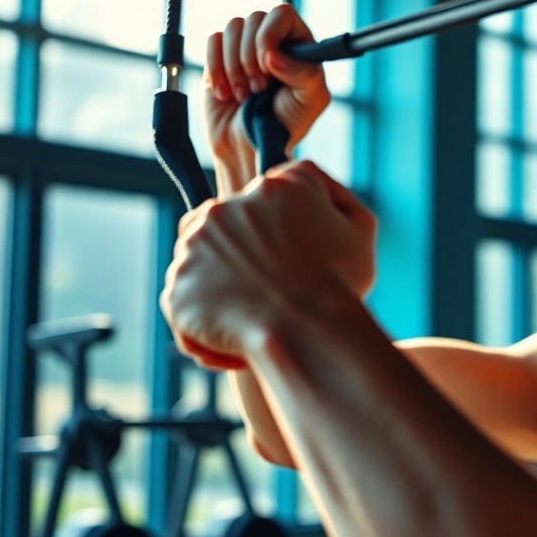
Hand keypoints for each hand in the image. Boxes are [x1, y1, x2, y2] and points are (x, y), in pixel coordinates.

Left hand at [161, 160, 376, 369]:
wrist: (309, 331)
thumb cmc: (339, 283)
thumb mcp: (358, 225)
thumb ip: (333, 194)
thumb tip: (309, 187)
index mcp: (269, 189)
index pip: (262, 198)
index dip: (272, 231)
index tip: (288, 259)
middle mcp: (224, 210)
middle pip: (227, 230)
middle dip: (244, 261)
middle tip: (273, 295)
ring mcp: (194, 250)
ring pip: (202, 268)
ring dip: (221, 290)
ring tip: (256, 323)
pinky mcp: (178, 293)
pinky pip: (189, 312)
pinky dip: (207, 330)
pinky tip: (240, 348)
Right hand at [204, 5, 330, 193]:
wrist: (250, 146)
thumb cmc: (286, 124)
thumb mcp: (310, 101)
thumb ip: (303, 74)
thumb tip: (272, 54)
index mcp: (298, 43)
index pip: (283, 13)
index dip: (270, 34)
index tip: (268, 64)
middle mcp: (272, 39)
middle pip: (253, 18)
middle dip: (251, 58)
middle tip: (259, 88)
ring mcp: (244, 46)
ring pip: (231, 28)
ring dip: (234, 66)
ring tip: (244, 94)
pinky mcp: (219, 57)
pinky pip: (212, 43)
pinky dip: (216, 70)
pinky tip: (226, 93)